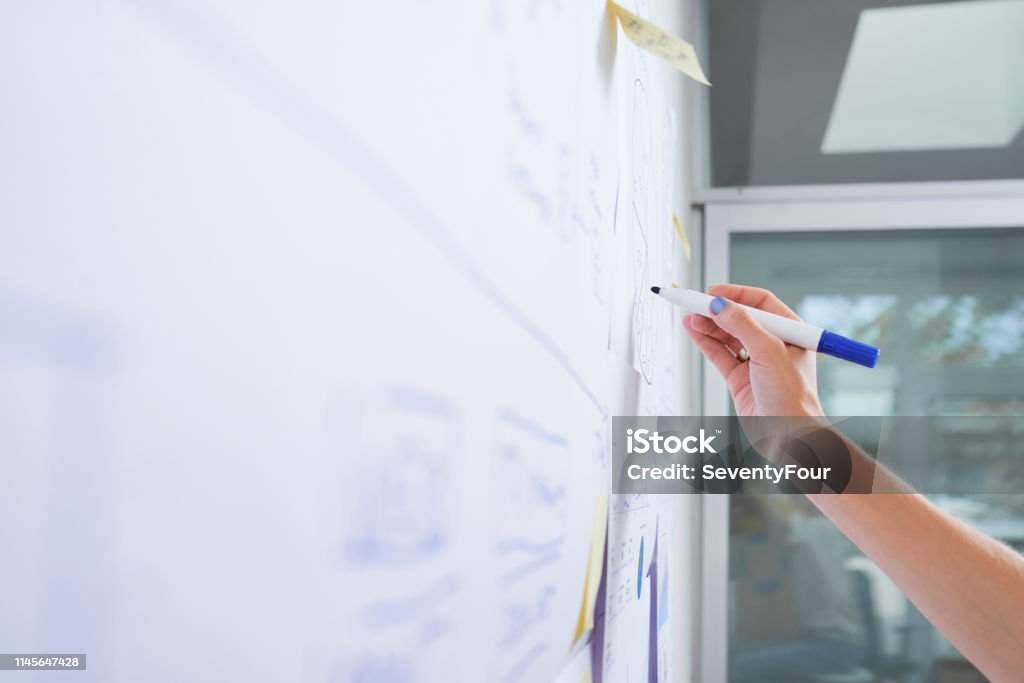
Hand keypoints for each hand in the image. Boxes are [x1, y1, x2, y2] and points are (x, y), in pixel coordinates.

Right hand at [683, 284, 823, 417]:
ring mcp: (755, 363)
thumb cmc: (793, 396)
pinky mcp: (739, 380)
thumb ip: (743, 326)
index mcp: (790, 332)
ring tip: (689, 318)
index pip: (760, 302)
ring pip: (727, 336)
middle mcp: (773, 345)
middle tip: (694, 304)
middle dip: (717, 310)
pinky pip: (719, 355)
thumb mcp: (769, 352)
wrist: (789, 436)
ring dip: (708, 326)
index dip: (736, 294)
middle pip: (740, 318)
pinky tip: (693, 331)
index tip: (713, 292)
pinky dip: (705, 343)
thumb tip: (719, 305)